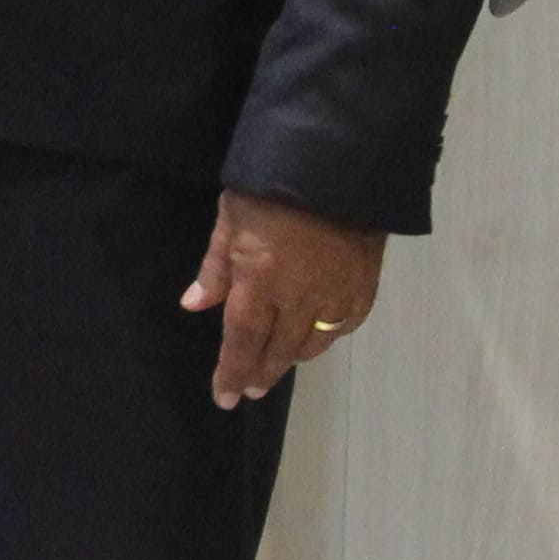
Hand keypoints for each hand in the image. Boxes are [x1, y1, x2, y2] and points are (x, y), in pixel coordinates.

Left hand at [181, 191, 384, 409]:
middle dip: (262, 372)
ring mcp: (336, 293)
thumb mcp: (231, 217)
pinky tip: (319, 335)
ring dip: (293, 357)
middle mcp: (298, 296)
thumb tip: (194, 305)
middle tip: (251, 389)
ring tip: (280, 362)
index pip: (242, 340)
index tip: (225, 398)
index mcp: (260, 279)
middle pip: (279, 349)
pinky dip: (330, 335)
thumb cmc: (272, 184)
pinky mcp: (365, 285)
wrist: (339, 161)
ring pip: (314, 343)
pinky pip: (346, 324)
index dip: (232, 372)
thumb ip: (215, 267)